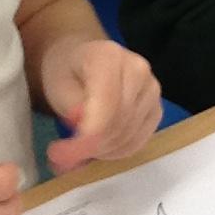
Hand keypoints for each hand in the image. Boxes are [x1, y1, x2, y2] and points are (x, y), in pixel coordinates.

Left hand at [41, 35, 162, 173]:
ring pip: (129, 135)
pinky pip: (139, 141)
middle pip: (119, 122)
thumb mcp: (58, 86)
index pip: (106, 104)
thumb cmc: (68, 72)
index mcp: (109, 56)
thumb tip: (85, 133)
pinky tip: (98, 148)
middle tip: (61, 158)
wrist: (85, 62)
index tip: (61, 155)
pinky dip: (116, 151)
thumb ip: (72, 108)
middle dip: (90, 147)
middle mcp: (138, 69)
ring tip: (79, 149)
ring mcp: (152, 90)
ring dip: (102, 151)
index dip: (87, 136)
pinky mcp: (156, 109)